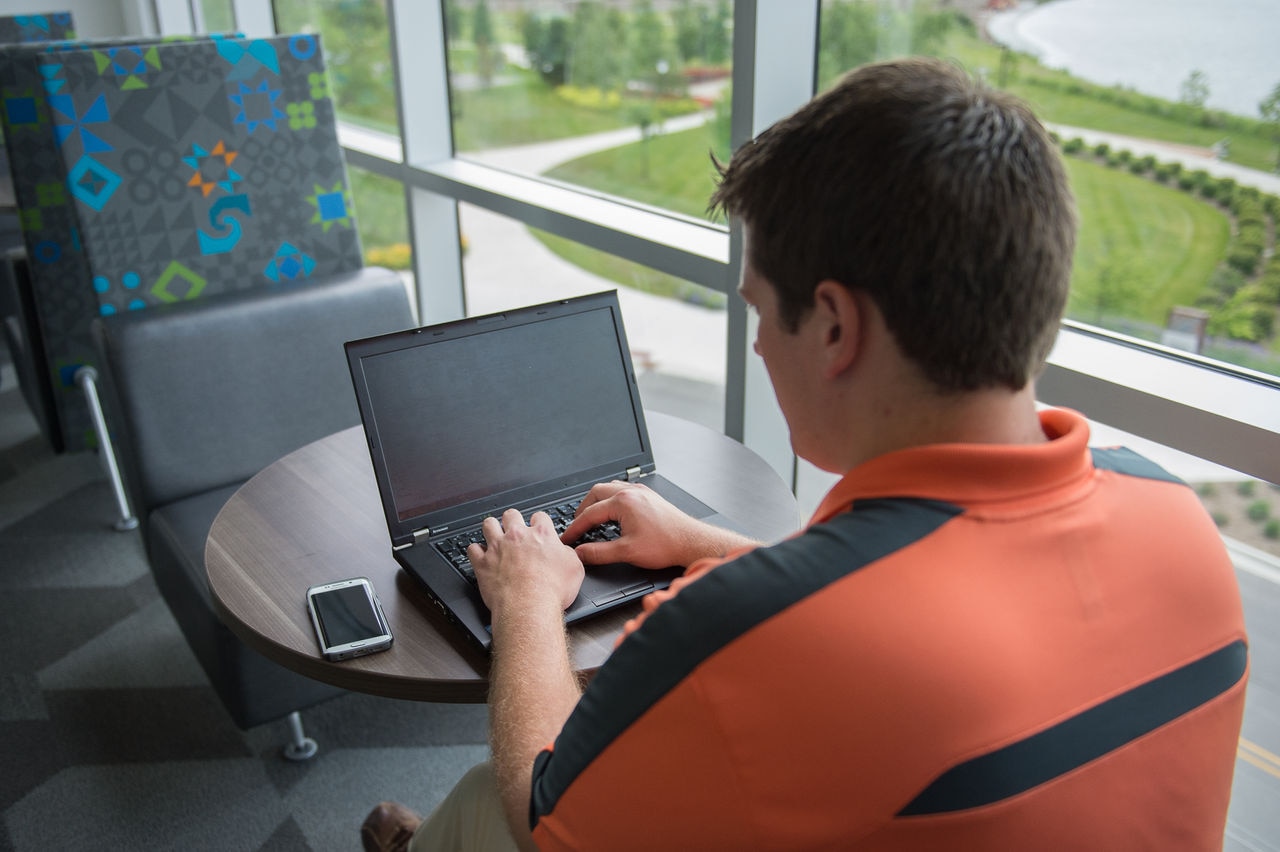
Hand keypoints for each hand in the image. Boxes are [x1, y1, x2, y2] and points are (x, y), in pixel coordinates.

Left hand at [469, 509, 584, 617]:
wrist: (529, 606)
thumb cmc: (552, 590)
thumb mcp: (575, 569)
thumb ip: (568, 555)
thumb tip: (565, 552)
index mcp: (541, 535)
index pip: (539, 517)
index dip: (539, 523)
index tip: (538, 529)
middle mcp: (517, 537)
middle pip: (511, 515)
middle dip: (513, 520)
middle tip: (515, 530)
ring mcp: (498, 548)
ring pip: (488, 525)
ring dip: (492, 528)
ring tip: (494, 535)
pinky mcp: (483, 563)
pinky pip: (472, 549)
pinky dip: (476, 551)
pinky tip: (480, 555)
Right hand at [561, 481, 755, 568]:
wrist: (690, 541)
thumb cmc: (665, 544)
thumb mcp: (627, 552)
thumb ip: (599, 553)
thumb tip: (581, 553)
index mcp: (623, 502)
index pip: (590, 514)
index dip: (575, 527)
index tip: (567, 538)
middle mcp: (631, 492)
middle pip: (596, 493)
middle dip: (583, 509)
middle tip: (576, 524)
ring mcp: (641, 492)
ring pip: (610, 488)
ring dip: (597, 501)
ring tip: (591, 515)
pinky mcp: (649, 496)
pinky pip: (623, 490)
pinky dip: (611, 499)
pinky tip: (613, 510)